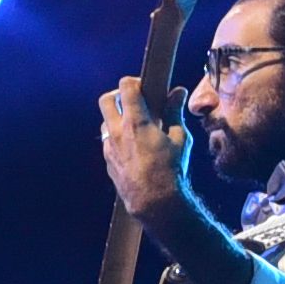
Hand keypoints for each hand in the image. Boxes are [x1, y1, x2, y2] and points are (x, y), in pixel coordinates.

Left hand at [92, 76, 186, 222]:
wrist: (154, 202)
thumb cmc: (171, 170)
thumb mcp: (179, 138)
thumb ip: (174, 112)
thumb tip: (178, 92)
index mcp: (136, 122)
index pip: (125, 87)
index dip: (134, 82)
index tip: (144, 86)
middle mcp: (118, 131)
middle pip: (106, 99)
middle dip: (118, 95)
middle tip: (133, 101)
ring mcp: (109, 147)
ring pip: (105, 120)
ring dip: (117, 117)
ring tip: (135, 124)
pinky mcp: (107, 160)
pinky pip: (107, 141)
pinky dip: (117, 136)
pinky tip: (133, 145)